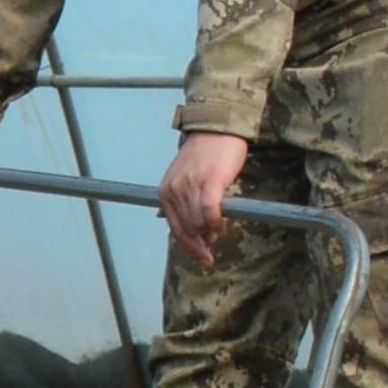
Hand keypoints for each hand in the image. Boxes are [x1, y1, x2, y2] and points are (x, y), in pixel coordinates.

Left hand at [160, 129, 253, 263]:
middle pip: (188, 229)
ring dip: (211, 232)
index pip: (175, 228)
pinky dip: (216, 223)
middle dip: (202, 241)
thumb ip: (189, 204)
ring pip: (199, 223)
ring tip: (220, 229)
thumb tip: (203, 233)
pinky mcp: (209, 182)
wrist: (217, 129)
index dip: (190, 247)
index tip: (204, 257)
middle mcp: (174, 189)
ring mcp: (190, 185)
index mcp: (165, 191)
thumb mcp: (187, 180)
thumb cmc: (206, 155)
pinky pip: (210, 212)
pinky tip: (222, 224)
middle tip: (215, 241)